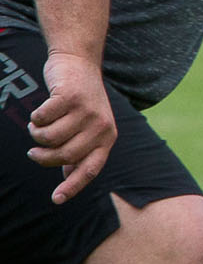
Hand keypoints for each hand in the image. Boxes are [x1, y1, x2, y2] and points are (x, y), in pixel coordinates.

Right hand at [28, 52, 116, 202]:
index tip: (56, 200)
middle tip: (34, 151)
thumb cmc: (80, 100)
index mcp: (107, 138)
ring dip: (37, 134)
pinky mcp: (71, 97)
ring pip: (49, 138)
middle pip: (63, 156)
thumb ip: (80, 150)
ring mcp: (87, 111)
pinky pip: (42, 118)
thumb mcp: (88, 126)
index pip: (90, 169)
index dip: (72, 187)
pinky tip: (40, 112)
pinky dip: (36, 118)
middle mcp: (101, 127)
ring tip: (38, 126)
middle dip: (43, 156)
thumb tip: (67, 176)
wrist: (79, 63)